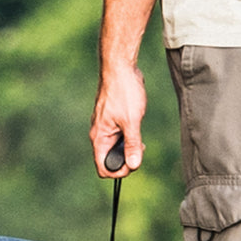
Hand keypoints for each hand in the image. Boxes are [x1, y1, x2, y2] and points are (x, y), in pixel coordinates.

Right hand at [90, 62, 146, 177]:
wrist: (121, 68)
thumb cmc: (123, 92)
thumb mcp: (131, 121)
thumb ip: (132, 144)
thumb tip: (134, 165)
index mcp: (99, 137)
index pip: (102, 168)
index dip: (118, 172)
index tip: (134, 163)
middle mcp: (100, 134)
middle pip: (110, 160)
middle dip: (126, 160)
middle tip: (140, 150)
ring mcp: (106, 127)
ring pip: (115, 148)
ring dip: (129, 149)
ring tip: (141, 141)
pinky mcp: (113, 120)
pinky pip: (119, 137)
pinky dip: (129, 138)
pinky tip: (137, 129)